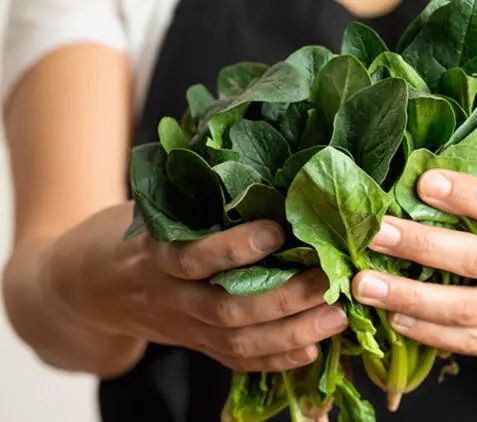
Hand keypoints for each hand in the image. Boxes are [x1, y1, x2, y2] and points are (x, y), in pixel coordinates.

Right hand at [48, 204, 347, 372]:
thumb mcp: (151, 209)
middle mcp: (170, 297)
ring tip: (336, 315)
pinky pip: (235, 360)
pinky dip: (274, 359)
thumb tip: (258, 153)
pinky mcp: (195, 345)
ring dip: (291, 331)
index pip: (193, 257)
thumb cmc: (130, 235)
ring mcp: (183, 327)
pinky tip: (311, 350)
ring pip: (237, 339)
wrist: (86, 288)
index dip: (234, 248)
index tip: (276, 231)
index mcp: (155, 255)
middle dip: (282, 296)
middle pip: (227, 307)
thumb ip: (193, 197)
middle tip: (329, 279)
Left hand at [353, 170, 476, 372]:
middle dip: (421, 244)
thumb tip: (413, 176)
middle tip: (376, 232)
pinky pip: (457, 340)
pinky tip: (389, 316)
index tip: (425, 182)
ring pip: (461, 306)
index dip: (469, 195)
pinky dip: (421, 329)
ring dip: (407, 295)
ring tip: (364, 283)